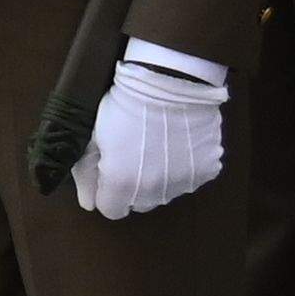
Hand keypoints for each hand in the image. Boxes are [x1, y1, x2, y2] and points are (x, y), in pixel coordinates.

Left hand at [79, 43, 230, 219]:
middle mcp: (156, 192)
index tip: (108, 174)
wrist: (168, 85)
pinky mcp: (208, 170)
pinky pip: (190, 177)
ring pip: (167, 192)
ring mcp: (185, 182)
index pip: (112, 210)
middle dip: (133, 187)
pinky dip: (183, 166)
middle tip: (132, 157)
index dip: (106, 193)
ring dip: (159, 178)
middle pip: (140, 203)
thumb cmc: (123, 108)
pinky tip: (178, 143)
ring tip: (156, 147)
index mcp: (122, 186)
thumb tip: (87, 203)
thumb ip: (86, 174)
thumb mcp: (92, 137)